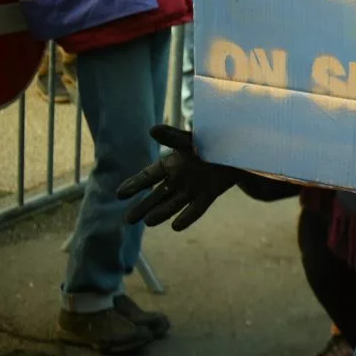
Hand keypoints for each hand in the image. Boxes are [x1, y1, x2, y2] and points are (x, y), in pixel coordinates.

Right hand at [117, 125, 241, 230]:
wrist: (236, 149)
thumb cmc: (210, 140)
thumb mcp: (190, 139)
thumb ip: (172, 137)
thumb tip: (152, 130)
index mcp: (171, 164)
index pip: (148, 176)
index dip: (134, 184)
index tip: (119, 194)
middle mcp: (179, 179)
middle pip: (156, 196)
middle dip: (142, 207)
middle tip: (127, 220)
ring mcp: (193, 188)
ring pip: (173, 204)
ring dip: (161, 213)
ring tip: (148, 222)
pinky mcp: (208, 195)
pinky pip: (195, 208)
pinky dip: (187, 217)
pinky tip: (176, 226)